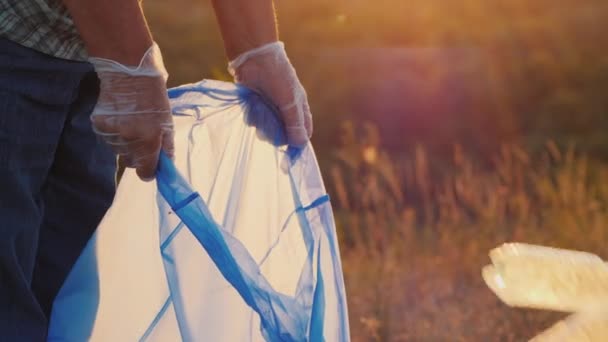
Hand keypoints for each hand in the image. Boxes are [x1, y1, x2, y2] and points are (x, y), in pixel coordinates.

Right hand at [89, 43, 173, 180]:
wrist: (128, 68)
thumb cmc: (154, 92)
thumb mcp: (167, 119)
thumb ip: (166, 144)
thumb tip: (166, 163)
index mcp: (150, 138)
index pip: (145, 170)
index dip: (149, 171)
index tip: (151, 168)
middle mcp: (129, 139)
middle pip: (131, 162)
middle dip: (138, 154)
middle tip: (143, 135)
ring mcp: (112, 132)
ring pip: (118, 150)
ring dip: (125, 142)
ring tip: (131, 120)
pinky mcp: (99, 124)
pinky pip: (108, 138)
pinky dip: (114, 132)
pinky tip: (120, 116)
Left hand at [228, 41, 312, 146]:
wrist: (254, 58)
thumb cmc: (277, 77)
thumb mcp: (289, 101)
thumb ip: (294, 123)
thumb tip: (300, 144)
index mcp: (299, 107)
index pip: (303, 131)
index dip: (298, 141)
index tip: (289, 151)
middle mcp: (285, 109)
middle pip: (283, 133)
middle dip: (275, 133)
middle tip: (269, 128)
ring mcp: (270, 108)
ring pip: (267, 128)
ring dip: (262, 124)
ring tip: (259, 112)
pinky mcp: (256, 105)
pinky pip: (255, 120)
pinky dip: (253, 116)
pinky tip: (252, 107)